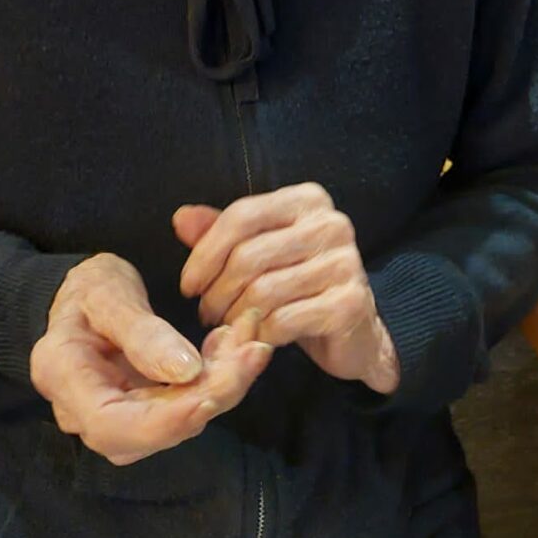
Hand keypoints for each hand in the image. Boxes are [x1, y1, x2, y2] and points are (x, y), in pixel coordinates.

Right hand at [31, 253, 272, 465]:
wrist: (85, 296)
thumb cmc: (89, 289)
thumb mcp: (107, 292)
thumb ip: (141, 332)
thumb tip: (186, 372)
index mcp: (61, 377)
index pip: (109, 425)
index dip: (164, 421)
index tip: (210, 394)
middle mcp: (83, 412)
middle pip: (148, 432)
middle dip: (207, 398)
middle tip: (251, 355)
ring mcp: (117, 418)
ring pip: (174, 424)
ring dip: (220, 389)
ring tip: (251, 346)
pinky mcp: (145, 413)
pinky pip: (183, 407)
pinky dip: (217, 380)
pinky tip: (237, 348)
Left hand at [175, 186, 399, 394]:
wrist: (356, 333)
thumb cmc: (300, 287)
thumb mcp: (260, 253)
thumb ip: (221, 233)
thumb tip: (180, 218)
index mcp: (307, 200)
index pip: (242, 216)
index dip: (205, 252)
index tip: (188, 285)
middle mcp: (330, 224)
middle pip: (248, 256)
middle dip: (216, 291)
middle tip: (207, 313)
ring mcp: (345, 262)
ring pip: (262, 291)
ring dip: (234, 316)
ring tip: (228, 326)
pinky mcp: (349, 303)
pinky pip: (283, 320)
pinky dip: (261, 334)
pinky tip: (256, 338)